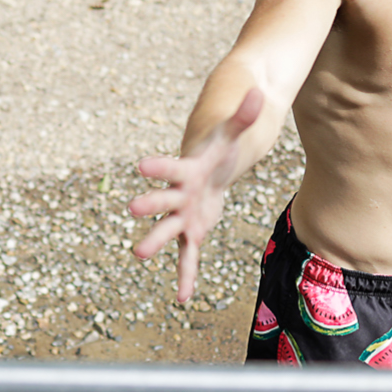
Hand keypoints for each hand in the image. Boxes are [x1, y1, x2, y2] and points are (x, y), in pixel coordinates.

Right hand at [130, 87, 264, 305]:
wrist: (210, 168)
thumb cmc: (219, 149)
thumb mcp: (232, 135)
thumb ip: (243, 116)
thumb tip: (260, 93)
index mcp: (186, 171)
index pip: (172, 167)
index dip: (159, 167)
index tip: (141, 166)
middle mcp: (178, 195)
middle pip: (163, 200)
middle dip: (150, 205)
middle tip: (131, 209)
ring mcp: (183, 216)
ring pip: (168, 231)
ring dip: (156, 241)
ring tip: (139, 254)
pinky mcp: (192, 232)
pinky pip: (188, 257)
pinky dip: (186, 276)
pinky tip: (183, 298)